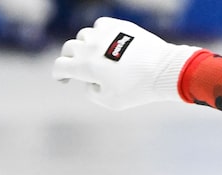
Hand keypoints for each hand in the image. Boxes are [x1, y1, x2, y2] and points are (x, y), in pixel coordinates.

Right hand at [51, 17, 200, 109]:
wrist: (163, 70)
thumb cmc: (138, 89)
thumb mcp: (111, 102)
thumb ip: (93, 93)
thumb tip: (89, 82)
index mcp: (85, 67)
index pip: (60, 66)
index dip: (58, 74)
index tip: (63, 79)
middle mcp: (90, 47)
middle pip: (69, 48)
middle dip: (70, 59)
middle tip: (78, 67)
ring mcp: (104, 33)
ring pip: (84, 36)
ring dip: (86, 46)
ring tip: (97, 56)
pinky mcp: (119, 25)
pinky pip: (101, 26)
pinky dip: (100, 34)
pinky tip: (107, 42)